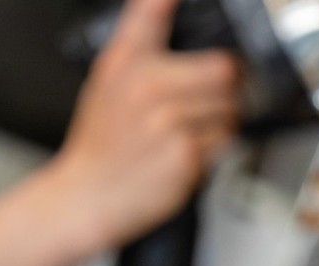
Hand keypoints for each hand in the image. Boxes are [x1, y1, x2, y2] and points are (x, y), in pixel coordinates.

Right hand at [46, 0, 240, 250]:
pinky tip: (187, 153)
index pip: (154, 7)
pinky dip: (216, 150)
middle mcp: (147, 85)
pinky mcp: (185, 154)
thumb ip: (142, 36)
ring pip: (231, 109)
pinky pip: (225, 143)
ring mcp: (168, 120)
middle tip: (210, 98)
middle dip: (229, 86)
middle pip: (225, 68)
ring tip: (191, 131)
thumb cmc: (103, 142)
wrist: (87, 195)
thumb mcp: (109, 77)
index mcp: (127, 60)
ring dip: (223, 122)